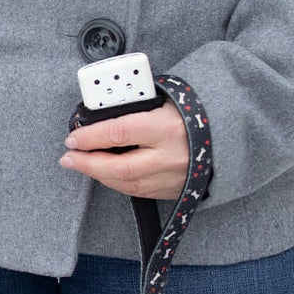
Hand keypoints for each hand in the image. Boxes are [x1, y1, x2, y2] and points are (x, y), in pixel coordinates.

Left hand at [59, 99, 189, 199]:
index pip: (119, 132)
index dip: (91, 137)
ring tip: (81, 165)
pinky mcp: (174, 190)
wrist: (225, 136)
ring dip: (99, 175)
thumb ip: (134, 107)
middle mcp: (170, 156)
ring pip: (127, 184)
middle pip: (120, 167)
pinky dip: (117, 183)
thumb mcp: (165, 101)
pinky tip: (105, 174)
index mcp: (167, 127)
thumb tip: (99, 113)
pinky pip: (139, 191)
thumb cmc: (191, 114)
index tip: (73, 138)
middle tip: (68, 158)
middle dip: (88, 164)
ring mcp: (173, 177)